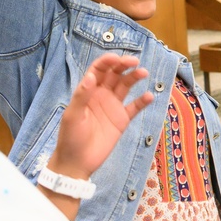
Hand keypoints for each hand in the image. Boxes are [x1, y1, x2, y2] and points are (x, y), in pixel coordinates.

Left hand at [46, 53, 153, 180]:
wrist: (77, 162)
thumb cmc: (70, 137)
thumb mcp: (73, 115)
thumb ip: (82, 95)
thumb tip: (92, 76)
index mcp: (87, 91)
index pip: (99, 70)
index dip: (107, 62)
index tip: (117, 59)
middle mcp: (101, 95)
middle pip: (114, 74)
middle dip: (124, 65)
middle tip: (134, 61)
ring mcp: (113, 107)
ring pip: (126, 86)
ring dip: (135, 78)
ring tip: (144, 73)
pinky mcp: (122, 120)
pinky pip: (135, 107)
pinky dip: (142, 101)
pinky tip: (149, 96)